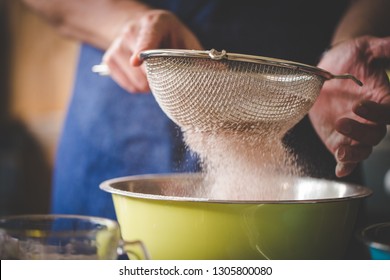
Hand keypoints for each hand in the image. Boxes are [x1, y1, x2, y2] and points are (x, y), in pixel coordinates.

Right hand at [102, 9, 202, 92]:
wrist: (141, 30)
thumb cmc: (170, 39)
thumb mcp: (186, 42)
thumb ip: (200, 58)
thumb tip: (223, 72)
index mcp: (154, 23)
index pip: (147, 37)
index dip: (143, 50)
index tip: (138, 61)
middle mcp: (131, 31)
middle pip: (143, 67)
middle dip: (159, 79)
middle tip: (167, 75)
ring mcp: (117, 45)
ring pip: (136, 81)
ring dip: (150, 86)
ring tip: (155, 74)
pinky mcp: (109, 59)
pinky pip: (128, 86)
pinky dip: (139, 87)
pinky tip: (144, 77)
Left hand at [309, 36, 389, 176]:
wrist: (326, 69)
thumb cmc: (350, 57)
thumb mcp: (366, 47)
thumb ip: (385, 47)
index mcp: (382, 98)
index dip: (380, 113)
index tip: (361, 105)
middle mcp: (371, 118)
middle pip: (376, 135)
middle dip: (361, 132)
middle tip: (342, 120)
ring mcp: (354, 131)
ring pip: (363, 149)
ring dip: (354, 153)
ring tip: (340, 151)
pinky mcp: (337, 138)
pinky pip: (345, 156)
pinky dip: (345, 165)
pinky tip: (340, 169)